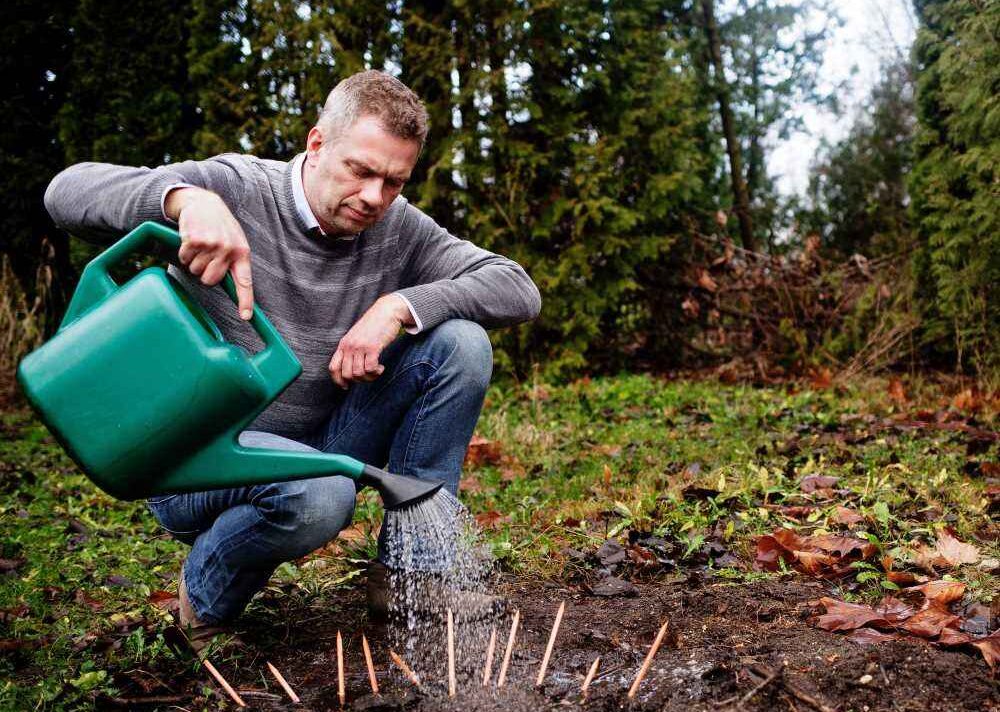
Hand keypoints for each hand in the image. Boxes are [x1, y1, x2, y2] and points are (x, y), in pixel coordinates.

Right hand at [165, 186, 253, 319]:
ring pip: (195, 270)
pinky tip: (190, 240)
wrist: (204, 202)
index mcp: (242, 252)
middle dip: (204, 274)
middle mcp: (228, 249)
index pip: (244, 281)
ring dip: (193, 261)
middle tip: (205, 259)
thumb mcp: (234, 241)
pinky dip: (183, 252)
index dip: (245, 301)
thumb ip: (234, 262)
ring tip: (200, 245)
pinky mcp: (194, 240)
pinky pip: (184, 258)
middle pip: (210, 281)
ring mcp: (211, 244)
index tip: (245, 317)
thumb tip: (233, 288)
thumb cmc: (220, 227)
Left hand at [329, 295, 413, 388]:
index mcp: (343, 344)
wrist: (386, 311)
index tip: (346, 386)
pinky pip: (370, 368)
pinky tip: (381, 367)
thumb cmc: (373, 325)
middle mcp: (349, 346)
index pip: (333, 368)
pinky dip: (376, 372)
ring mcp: (360, 347)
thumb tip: (351, 369)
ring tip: (377, 371)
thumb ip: (352, 350)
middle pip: (347, 374)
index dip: (338, 380)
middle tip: (368, 376)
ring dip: (369, 377)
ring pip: (359, 374)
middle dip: (358, 380)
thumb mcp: (356, 337)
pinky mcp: (372, 347)